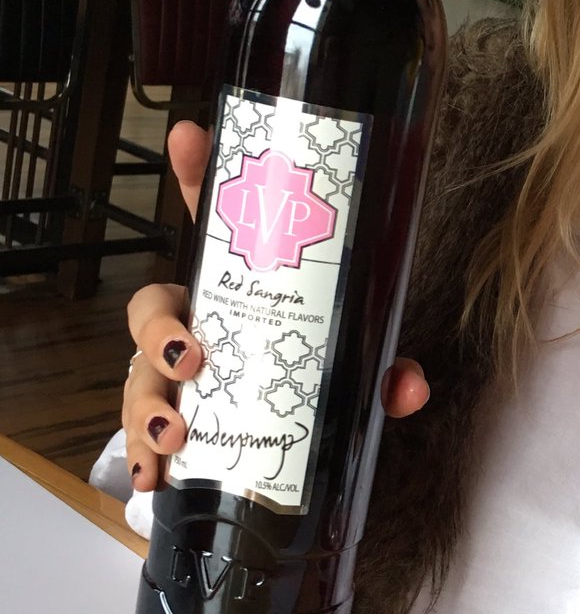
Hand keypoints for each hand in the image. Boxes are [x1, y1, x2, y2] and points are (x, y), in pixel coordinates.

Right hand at [122, 122, 429, 491]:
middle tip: (190, 357)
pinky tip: (152, 478)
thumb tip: (410, 386)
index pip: (214, 223)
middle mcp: (199, 324)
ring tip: (174, 436)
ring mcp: (174, 376)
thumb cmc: (312, 381)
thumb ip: (382, 372)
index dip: (199, 176)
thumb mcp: (354, 370)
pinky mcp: (168, 424)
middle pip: (151, 307)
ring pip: (135, 376)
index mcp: (242, 290)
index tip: (191, 135)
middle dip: (158, 329)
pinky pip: (139, 436)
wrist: (284, 447)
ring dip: (146, 405)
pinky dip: (142, 458)